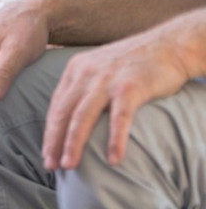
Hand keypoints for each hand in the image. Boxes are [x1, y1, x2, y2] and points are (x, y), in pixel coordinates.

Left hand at [42, 14, 203, 170]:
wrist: (166, 45)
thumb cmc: (132, 62)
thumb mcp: (99, 68)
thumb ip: (84, 87)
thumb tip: (71, 116)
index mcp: (76, 69)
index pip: (56, 104)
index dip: (49, 131)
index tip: (45, 153)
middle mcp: (86, 73)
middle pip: (64, 111)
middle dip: (54, 140)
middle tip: (50, 165)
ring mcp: (107, 79)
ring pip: (83, 115)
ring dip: (74, 142)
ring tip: (69, 164)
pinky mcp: (130, 87)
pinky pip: (119, 117)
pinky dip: (115, 139)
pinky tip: (113, 159)